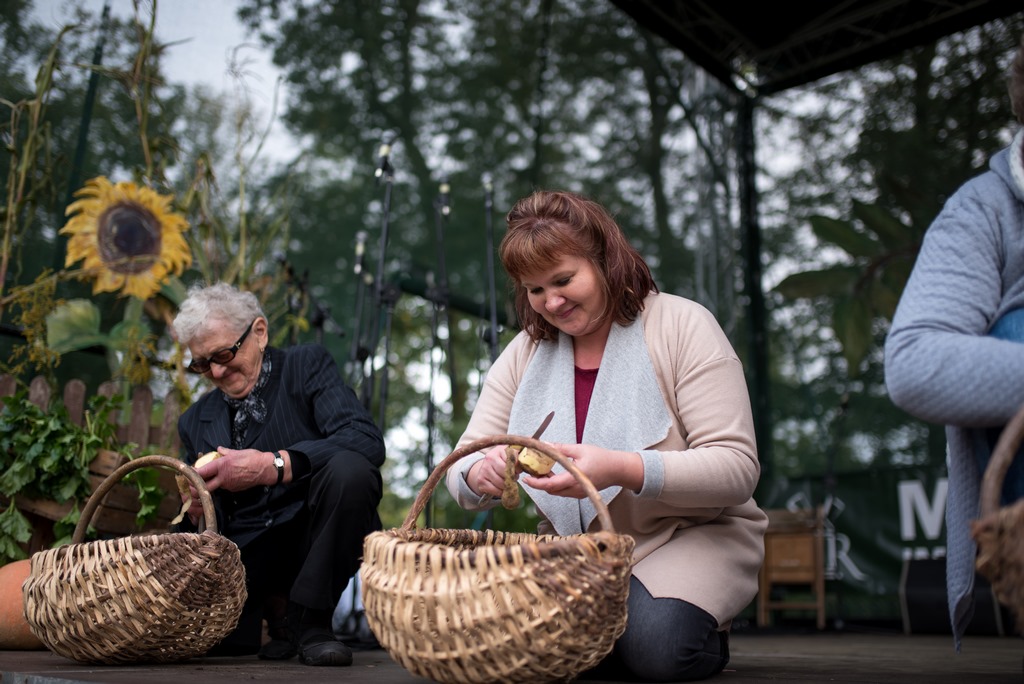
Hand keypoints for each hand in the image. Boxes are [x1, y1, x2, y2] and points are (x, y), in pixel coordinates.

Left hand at [194, 446, 280, 493]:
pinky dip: (220, 484)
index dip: (192, 474)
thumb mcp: (237, 452)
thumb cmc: (252, 458)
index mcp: (221, 465)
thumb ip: (225, 452)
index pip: (200, 473)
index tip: (188, 473)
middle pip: (204, 487)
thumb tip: (218, 449)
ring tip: (207, 480)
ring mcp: (228, 485)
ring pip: (214, 487)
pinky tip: (223, 479)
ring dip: (208, 485)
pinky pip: (224, 487)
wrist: (266, 469)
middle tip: (192, 484)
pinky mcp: (234, 489)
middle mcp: (223, 477)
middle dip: (196, 487)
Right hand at [466, 444, 516, 496]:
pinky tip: (501, 488)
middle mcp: (489, 458)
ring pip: (501, 483)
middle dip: (512, 477)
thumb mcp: (512, 457)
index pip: (511, 460)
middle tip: (514, 478)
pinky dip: (500, 492)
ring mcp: (483, 469)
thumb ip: (519, 458)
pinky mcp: (480, 480)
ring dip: (507, 486)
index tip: (518, 470)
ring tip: (508, 482)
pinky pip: (495, 490)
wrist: (488, 468)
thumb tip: (524, 463)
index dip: (517, 468)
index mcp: (499, 450)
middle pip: (505, 472)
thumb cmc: (504, 462)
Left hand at [522, 442, 643, 497]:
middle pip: (551, 490)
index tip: (526, 478)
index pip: (550, 485)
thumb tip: (544, 445)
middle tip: (530, 470)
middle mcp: (575, 490)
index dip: (536, 483)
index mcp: (574, 479)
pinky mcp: (580, 493)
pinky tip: (552, 472)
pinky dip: (555, 484)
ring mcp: (578, 493)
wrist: (618, 469)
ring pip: (556, 492)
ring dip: (547, 483)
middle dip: (539, 482)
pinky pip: (563, 491)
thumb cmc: (601, 458)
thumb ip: (561, 449)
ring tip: (541, 469)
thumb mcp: (579, 449)